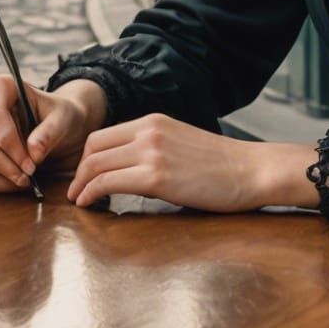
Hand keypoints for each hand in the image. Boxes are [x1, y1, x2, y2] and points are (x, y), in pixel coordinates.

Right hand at [0, 74, 103, 193]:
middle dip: (7, 166)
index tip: (31, 164)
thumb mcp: (62, 119)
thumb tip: (34, 152)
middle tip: (29, 178)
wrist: (51, 126)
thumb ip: (50, 132)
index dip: (12, 144)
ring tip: (24, 181)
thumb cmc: (56, 116)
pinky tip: (12, 183)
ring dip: (1, 178)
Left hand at [67, 113, 306, 213]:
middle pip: (94, 147)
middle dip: (79, 172)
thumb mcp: (182, 143)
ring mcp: (152, 152)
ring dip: (81, 185)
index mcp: (154, 122)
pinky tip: (90, 205)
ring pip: (96, 164)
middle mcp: (149, 131)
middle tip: (77, 192)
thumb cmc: (222, 165)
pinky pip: (109, 183)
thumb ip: (155, 149)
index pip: (103, 135)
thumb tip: (131, 170)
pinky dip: (92, 194)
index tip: (85, 178)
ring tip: (79, 202)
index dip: (88, 158)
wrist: (251, 170)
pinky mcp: (156, 177)